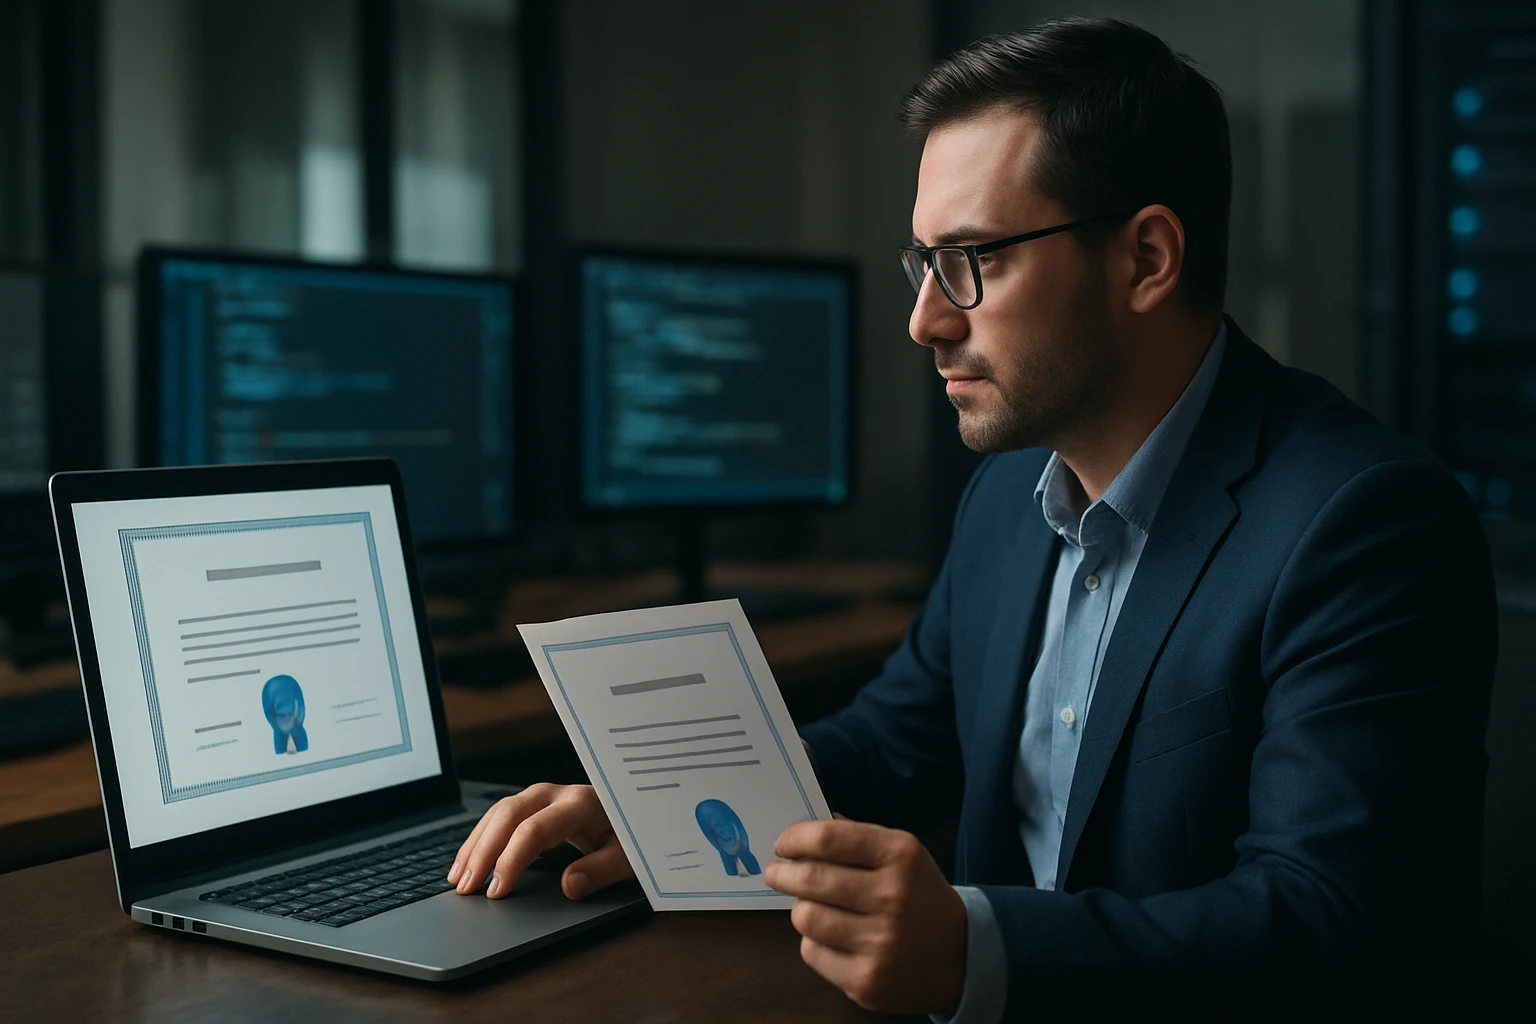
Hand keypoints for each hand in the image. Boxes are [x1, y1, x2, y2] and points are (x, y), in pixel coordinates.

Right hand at [447, 783, 633, 899]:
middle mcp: (558, 794)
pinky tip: (468, 860)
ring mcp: (544, 795)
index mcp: (581, 804)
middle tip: (466, 887)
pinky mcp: (536, 803)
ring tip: (458, 878)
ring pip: (499, 812)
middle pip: (508, 815)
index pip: (535, 829)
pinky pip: (501, 815)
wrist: (639, 810)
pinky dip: (481, 838)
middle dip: (483, 852)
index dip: (511, 860)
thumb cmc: (634, 836)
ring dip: (475, 844)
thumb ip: (601, 871)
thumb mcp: (628, 858)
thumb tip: (569, 885)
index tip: (496, 891)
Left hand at [764, 818, 966, 1015]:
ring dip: (802, 909)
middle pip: (810, 879)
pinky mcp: (867, 980)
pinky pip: (812, 953)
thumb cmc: (919, 897)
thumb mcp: (902, 855)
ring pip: (805, 917)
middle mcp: (892, 897)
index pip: (828, 838)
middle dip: (783, 874)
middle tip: (777, 873)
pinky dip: (815, 943)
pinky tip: (832, 938)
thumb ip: (855, 839)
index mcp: (901, 856)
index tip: (784, 845)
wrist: (961, 956)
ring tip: (812, 907)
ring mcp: (880, 943)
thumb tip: (803, 833)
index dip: (795, 839)